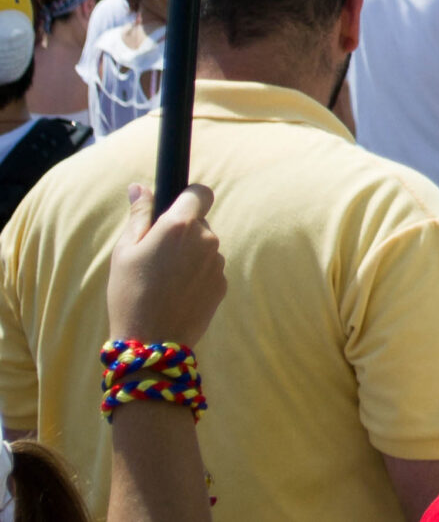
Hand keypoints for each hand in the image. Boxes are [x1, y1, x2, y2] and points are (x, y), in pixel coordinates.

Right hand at [107, 183, 225, 347]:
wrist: (151, 342)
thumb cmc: (129, 293)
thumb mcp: (125, 251)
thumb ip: (139, 215)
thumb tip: (139, 187)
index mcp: (180, 226)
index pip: (200, 192)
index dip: (189, 196)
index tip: (176, 208)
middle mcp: (206, 239)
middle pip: (200, 222)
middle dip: (182, 232)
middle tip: (156, 256)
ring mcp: (217, 262)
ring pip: (205, 247)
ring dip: (189, 255)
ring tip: (163, 280)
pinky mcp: (223, 283)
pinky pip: (209, 269)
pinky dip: (196, 275)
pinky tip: (175, 294)